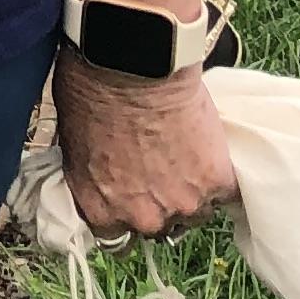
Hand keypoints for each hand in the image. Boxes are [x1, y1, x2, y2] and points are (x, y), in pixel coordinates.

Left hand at [53, 43, 239, 242]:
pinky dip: (220, 172)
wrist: (132, 60)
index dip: (126, 214)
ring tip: (186, 153)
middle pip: (159, 227)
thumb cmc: (91, 87)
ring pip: (196, 211)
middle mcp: (143, 218)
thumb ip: (94, 175)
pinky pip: (225, 190)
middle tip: (161, 168)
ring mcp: (183, 203)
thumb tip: (104, 175)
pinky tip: (209, 147)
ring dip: (192, 190)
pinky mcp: (217, 182)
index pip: (116, 238)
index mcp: (101, 211)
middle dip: (159, 202)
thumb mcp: (73, 141)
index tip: (132, 197)